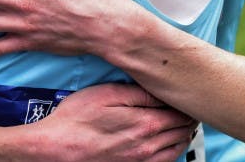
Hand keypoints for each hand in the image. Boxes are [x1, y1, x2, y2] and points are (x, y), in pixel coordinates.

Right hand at [35, 84, 196, 161]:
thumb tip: (162, 90)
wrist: (56, 149)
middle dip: (188, 117)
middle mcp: (148, 146)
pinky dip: (172, 151)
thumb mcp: (107, 94)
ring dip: (183, 134)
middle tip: (189, 105)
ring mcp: (141, 161)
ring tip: (183, 122)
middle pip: (182, 131)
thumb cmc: (77, 119)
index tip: (187, 94)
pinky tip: (168, 142)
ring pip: (176, 148)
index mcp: (146, 124)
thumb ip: (139, 93)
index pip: (180, 113)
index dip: (187, 103)